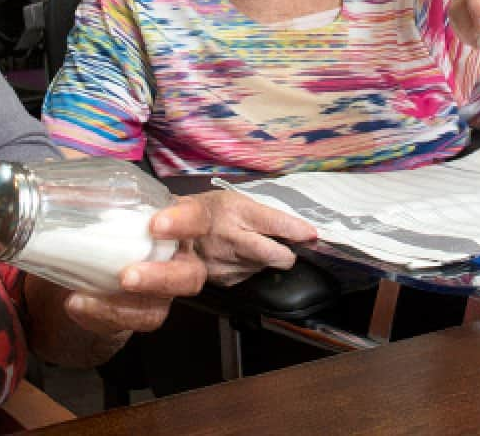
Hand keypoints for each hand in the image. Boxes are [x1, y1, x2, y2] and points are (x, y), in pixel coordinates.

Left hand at [52, 198, 214, 337]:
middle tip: (128, 276)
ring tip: (85, 297)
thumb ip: (92, 195)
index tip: (156, 224)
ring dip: (124, 306)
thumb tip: (65, 184)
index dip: (184, 222)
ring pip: (158, 309)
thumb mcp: (102, 205)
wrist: (90, 262)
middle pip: (190, 277)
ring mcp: (160, 294)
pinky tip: (74, 303)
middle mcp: (176, 261)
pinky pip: (126, 324)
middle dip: (162, 278)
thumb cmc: (106, 224)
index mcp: (176, 225)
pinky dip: (98, 315)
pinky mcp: (138, 315)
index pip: (198, 219)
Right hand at [168, 189, 319, 284]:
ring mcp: (225, 263)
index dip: (295, 230)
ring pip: (265, 267)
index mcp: (235, 211)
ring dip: (266, 259)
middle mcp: (230, 239)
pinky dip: (251, 267)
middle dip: (286, 253)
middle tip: (285, 245)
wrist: (169, 232)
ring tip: (248, 244)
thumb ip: (269, 216)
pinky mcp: (222, 280)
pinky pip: (250, 276)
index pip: (274, 223)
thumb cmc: (210, 211)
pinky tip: (238, 256)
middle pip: (276, 255)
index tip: (311, 235)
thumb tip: (305, 233)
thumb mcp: (237, 200)